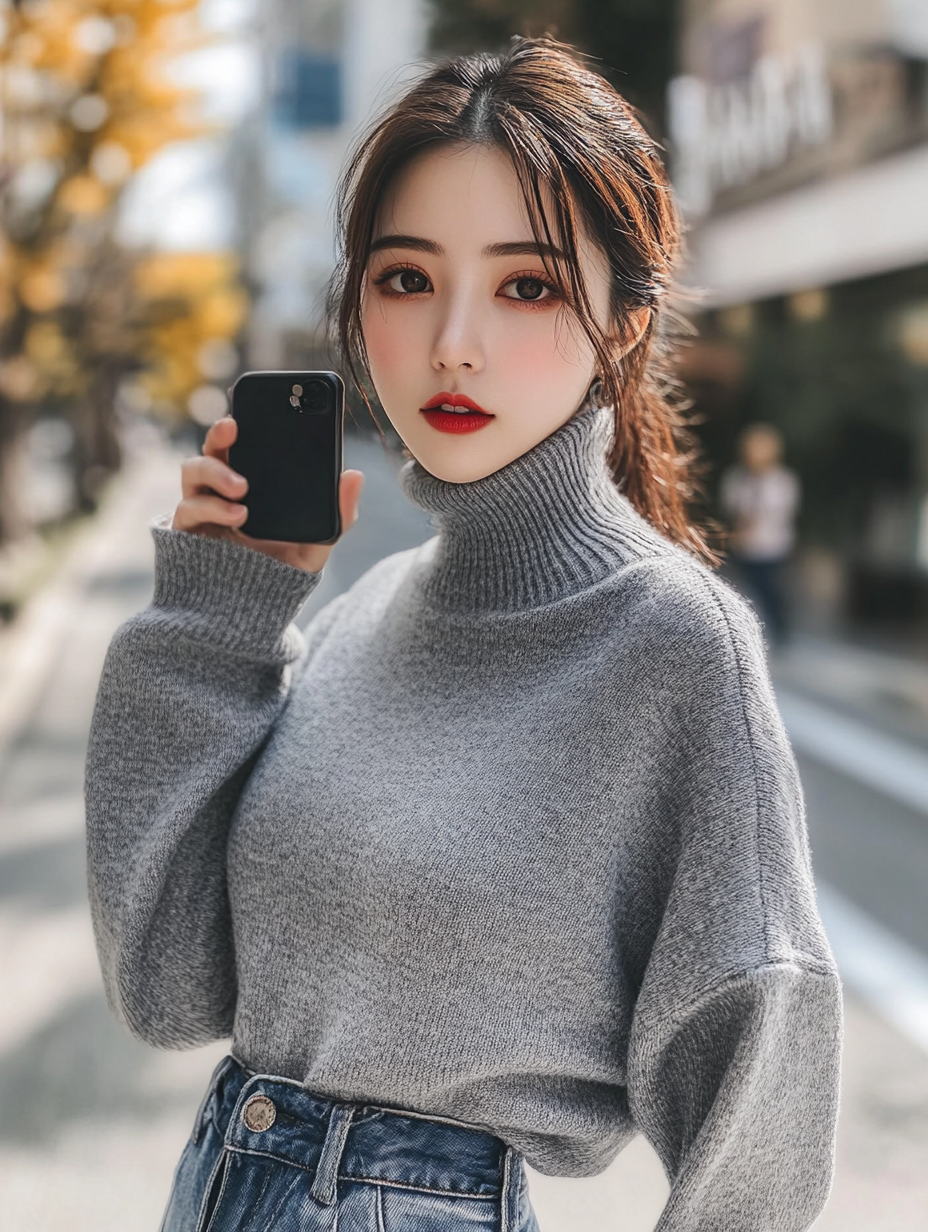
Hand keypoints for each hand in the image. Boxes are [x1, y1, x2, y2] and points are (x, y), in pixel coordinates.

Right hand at [172, 416, 363, 572]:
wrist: (253, 616)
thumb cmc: (282, 573)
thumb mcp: (318, 544)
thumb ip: (337, 514)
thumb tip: (355, 475)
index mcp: (252, 481)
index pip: (246, 443)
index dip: (249, 419)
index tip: (261, 405)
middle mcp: (221, 489)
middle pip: (213, 447)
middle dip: (220, 432)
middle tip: (235, 426)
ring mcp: (201, 509)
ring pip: (192, 469)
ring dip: (215, 471)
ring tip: (243, 488)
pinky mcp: (187, 533)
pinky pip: (187, 509)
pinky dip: (211, 507)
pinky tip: (238, 514)